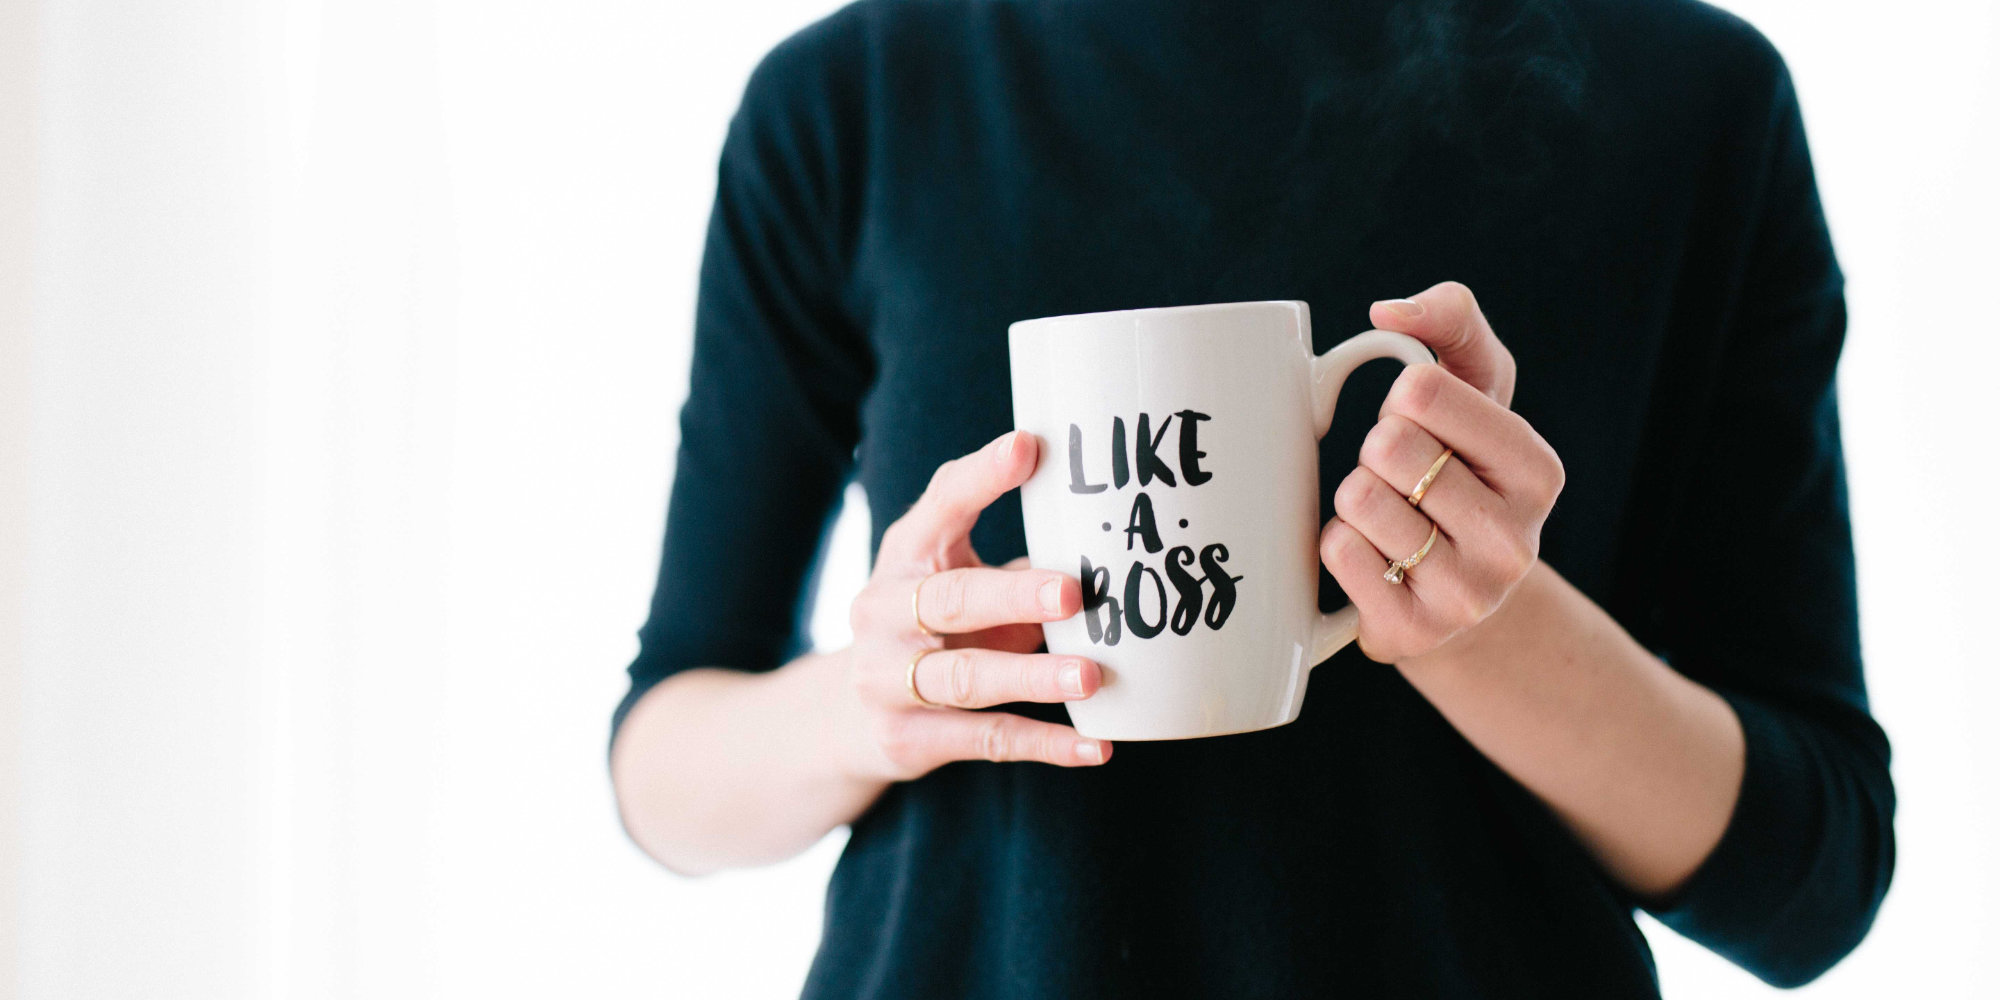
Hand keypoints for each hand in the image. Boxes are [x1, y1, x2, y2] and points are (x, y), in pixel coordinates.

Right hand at [837, 430, 1111, 779]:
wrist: (850, 717)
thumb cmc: (934, 628)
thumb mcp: (957, 578)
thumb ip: (1016, 561)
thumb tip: (1114, 539)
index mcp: (905, 554)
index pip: (940, 505)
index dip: (982, 477)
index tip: (1029, 448)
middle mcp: (883, 612)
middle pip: (950, 599)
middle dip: (1014, 596)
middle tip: (1073, 593)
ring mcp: (887, 679)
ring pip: (967, 678)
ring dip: (1033, 677)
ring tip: (1091, 676)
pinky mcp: (907, 739)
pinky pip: (986, 740)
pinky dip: (1045, 744)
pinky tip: (1097, 746)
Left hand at [1319, 282, 1565, 662]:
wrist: (1455, 593)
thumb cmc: (1459, 469)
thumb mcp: (1474, 387)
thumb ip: (1451, 320)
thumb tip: (1389, 311)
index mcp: (1537, 469)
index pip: (1421, 392)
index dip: (1401, 401)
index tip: (1421, 426)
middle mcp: (1516, 539)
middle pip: (1387, 446)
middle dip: (1376, 452)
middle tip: (1402, 479)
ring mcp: (1468, 594)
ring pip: (1358, 500)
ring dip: (1355, 500)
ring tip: (1390, 519)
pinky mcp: (1414, 632)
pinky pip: (1337, 552)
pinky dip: (1337, 543)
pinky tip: (1373, 558)